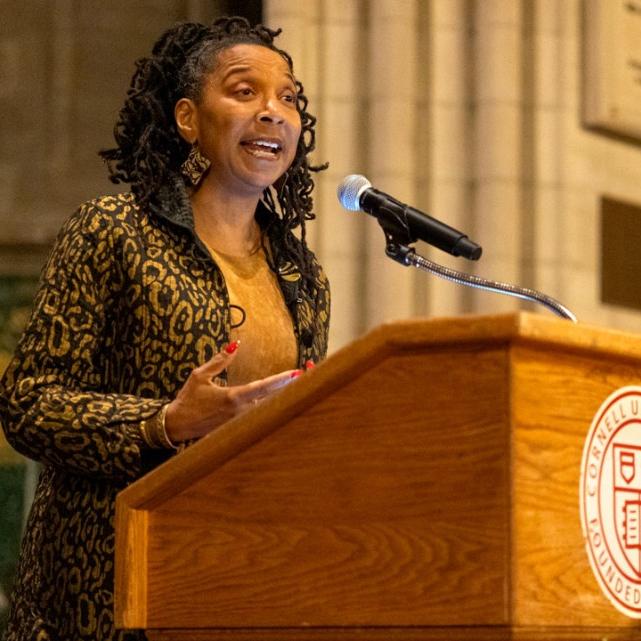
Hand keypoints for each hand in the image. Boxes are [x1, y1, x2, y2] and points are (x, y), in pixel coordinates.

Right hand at [164, 342, 299, 441]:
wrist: (177, 426)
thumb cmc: (188, 399)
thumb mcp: (200, 375)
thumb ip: (220, 360)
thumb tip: (235, 343)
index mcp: (232, 398)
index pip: (262, 387)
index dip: (281, 380)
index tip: (296, 373)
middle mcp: (240, 412)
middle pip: (272, 399)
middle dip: (289, 388)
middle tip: (307, 376)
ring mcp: (240, 422)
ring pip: (267, 409)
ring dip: (282, 398)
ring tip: (300, 385)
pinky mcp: (238, 428)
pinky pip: (258, 416)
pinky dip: (270, 407)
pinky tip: (282, 400)